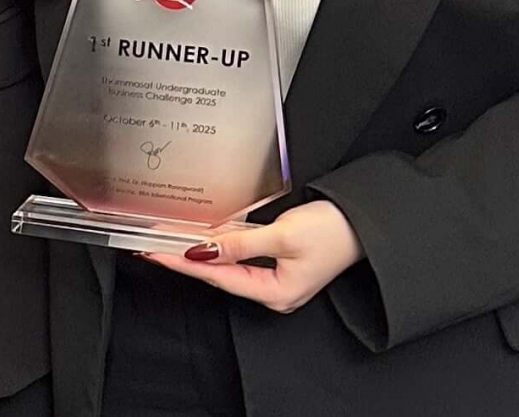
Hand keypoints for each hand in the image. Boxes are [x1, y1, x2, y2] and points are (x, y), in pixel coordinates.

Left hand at [145, 199, 364, 312]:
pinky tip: (204, 238)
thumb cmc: (334, 232)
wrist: (366, 223)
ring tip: (169, 242)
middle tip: (152, 246)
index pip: (217, 278)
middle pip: (220, 275)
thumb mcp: (282, 236)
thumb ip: (240, 243)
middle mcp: (274, 292)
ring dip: (201, 253)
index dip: (183, 264)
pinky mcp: (281, 263)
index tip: (155, 253)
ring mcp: (278, 279)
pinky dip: (222, 247)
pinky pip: (243, 258)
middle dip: (186, 260)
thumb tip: (205, 249)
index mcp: (276, 293)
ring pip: (229, 266)